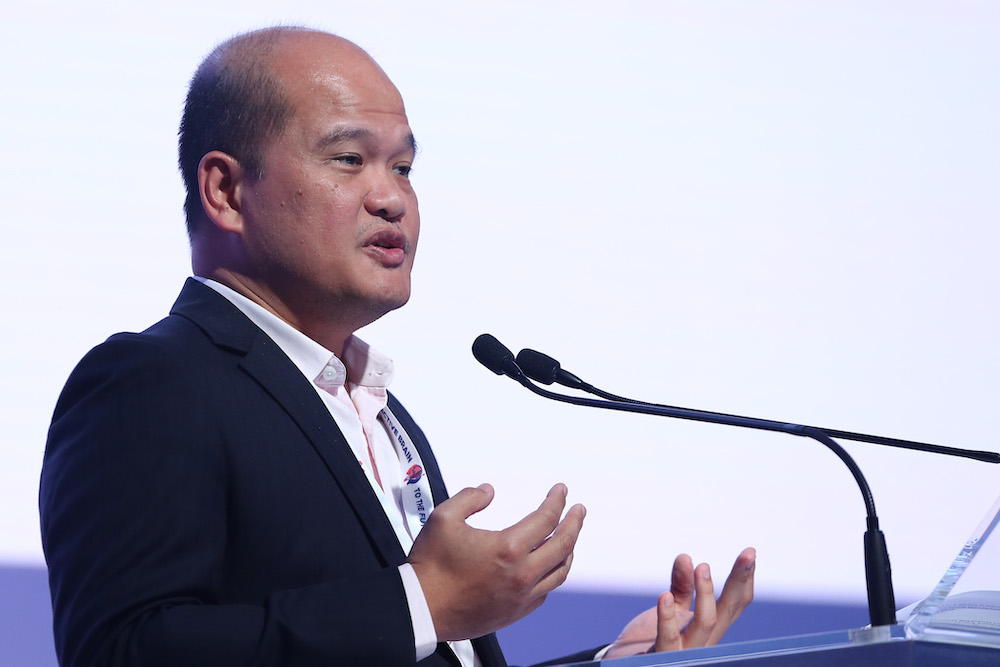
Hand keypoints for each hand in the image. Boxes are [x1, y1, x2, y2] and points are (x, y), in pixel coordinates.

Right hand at [408, 483, 585, 640]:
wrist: (420, 609)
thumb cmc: (430, 566)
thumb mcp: (444, 518)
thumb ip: (470, 498)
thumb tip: (489, 491)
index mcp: (508, 549)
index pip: (546, 518)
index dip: (557, 500)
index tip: (561, 490)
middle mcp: (522, 575)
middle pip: (563, 545)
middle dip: (574, 523)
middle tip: (578, 510)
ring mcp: (521, 597)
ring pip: (559, 572)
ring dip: (568, 550)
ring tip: (569, 537)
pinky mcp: (514, 613)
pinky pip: (544, 592)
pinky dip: (551, 575)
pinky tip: (547, 567)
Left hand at [604, 547, 755, 657]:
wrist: (629, 666)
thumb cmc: (652, 640)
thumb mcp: (672, 609)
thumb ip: (681, 586)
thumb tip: (686, 558)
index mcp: (707, 627)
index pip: (733, 604)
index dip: (744, 580)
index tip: (751, 552)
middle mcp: (703, 640)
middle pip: (727, 610)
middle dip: (739, 581)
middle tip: (748, 554)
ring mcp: (685, 651)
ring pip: (705, 624)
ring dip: (707, 594)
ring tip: (703, 567)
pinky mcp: (662, 657)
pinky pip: (668, 639)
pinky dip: (667, 619)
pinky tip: (665, 597)